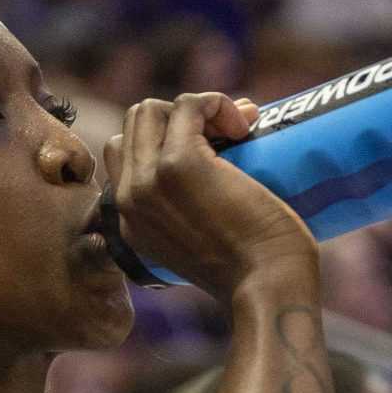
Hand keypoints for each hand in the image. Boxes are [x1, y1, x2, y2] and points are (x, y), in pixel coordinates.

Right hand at [101, 92, 317, 296]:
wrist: (268, 288)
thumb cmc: (255, 273)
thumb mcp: (203, 248)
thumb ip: (190, 220)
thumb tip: (215, 170)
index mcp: (129, 224)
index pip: (124, 155)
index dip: (164, 142)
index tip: (211, 153)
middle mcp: (129, 201)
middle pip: (134, 125)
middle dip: (179, 120)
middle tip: (230, 137)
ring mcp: (149, 180)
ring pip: (151, 110)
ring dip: (196, 109)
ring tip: (238, 132)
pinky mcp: (179, 163)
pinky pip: (187, 104)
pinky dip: (216, 103)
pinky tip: (243, 123)